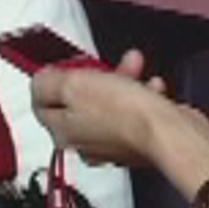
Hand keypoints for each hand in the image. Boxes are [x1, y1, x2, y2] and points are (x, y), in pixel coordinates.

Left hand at [31, 50, 208, 200]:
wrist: (170, 133)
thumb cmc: (125, 113)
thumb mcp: (71, 85)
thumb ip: (46, 82)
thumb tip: (38, 80)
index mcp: (62, 132)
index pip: (42, 103)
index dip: (53, 78)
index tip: (66, 65)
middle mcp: (84, 142)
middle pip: (78, 100)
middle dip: (93, 74)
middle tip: (103, 64)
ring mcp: (112, 143)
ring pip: (108, 101)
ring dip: (122, 78)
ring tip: (134, 64)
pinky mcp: (138, 141)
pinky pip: (134, 110)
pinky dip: (142, 94)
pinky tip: (151, 87)